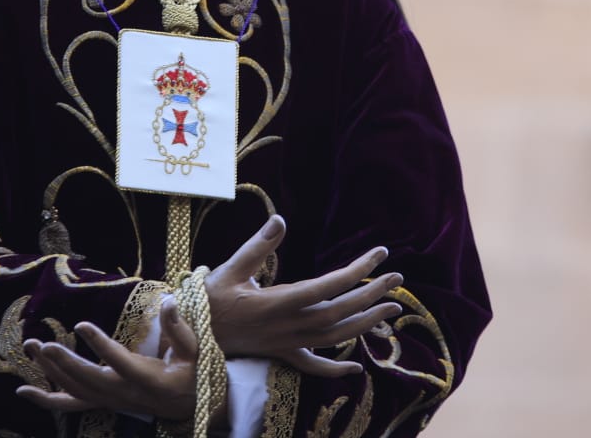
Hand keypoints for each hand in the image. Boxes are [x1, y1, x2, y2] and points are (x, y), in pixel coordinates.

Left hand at [16, 301, 198, 419]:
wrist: (191, 406)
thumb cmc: (194, 373)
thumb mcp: (195, 351)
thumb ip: (179, 329)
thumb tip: (169, 301)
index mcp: (148, 380)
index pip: (119, 363)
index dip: (100, 345)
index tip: (82, 324)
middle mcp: (125, 395)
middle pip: (89, 381)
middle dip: (64, 364)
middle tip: (44, 344)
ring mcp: (112, 401)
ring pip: (76, 390)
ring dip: (51, 372)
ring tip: (33, 348)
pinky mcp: (103, 402)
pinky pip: (71, 404)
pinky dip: (46, 400)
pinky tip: (23, 392)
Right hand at [206, 214, 402, 375]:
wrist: (193, 334)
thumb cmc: (210, 298)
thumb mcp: (231, 267)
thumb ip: (258, 246)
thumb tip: (281, 220)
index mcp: (279, 302)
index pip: (328, 286)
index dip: (357, 272)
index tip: (379, 255)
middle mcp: (289, 325)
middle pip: (340, 311)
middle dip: (372, 294)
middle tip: (397, 278)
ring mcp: (287, 343)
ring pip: (335, 337)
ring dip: (366, 324)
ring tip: (392, 309)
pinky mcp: (282, 353)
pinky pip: (312, 365)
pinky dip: (334, 369)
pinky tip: (356, 370)